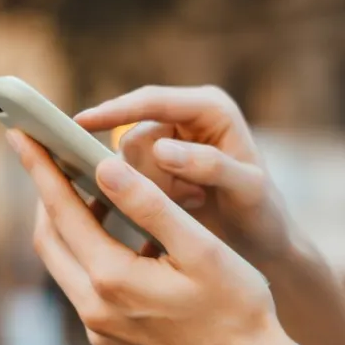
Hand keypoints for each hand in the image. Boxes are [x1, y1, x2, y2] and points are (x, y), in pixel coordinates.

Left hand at [7, 129, 299, 344]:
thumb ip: (149, 204)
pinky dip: (94, 262)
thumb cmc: (237, 306)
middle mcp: (95, 312)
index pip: (62, 212)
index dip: (41, 169)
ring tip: (96, 197)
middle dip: (49, 198)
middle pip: (51, 242)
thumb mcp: (199, 246)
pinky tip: (123, 246)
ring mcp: (101, 335)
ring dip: (75, 231)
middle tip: (54, 161)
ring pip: (69, 269)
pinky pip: (88, 296)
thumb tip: (104, 166)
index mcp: (113, 280)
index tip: (21, 135)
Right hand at [75, 86, 292, 263]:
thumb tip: (161, 148)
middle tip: (190, 197)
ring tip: (193, 202)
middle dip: (148, 173)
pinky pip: (130, 178)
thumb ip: (210, 165)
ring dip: (151, 189)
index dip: (115, 111)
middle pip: (134, 136)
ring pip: (128, 161)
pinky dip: (145, 197)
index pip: (152, 101)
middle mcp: (187, 117)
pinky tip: (178, 207)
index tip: (80, 123)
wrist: (263, 243)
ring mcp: (171, 141)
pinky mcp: (158, 166)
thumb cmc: (263, 214)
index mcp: (211, 108)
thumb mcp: (247, 190)